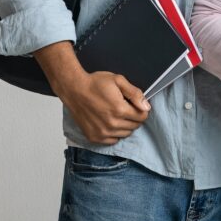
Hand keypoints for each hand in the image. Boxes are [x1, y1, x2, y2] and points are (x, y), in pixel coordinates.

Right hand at [34, 42, 150, 144]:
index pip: (142, 117)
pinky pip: (113, 140)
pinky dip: (114, 133)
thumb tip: (146, 107)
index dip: (141, 109)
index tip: (135, 105)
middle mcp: (112, 124)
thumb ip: (135, 93)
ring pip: (125, 134)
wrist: (74, 90)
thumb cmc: (95, 83)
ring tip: (116, 114)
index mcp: (120, 109)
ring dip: (125, 125)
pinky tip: (109, 122)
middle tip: (125, 107)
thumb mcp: (118, 81)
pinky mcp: (94, 137)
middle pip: (135, 126)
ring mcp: (103, 132)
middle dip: (134, 117)